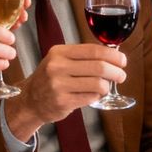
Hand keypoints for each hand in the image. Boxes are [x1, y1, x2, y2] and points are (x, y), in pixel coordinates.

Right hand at [4, 44, 126, 140]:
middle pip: (99, 67)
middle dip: (116, 72)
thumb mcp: (60, 60)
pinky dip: (97, 96)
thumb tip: (113, 53)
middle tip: (121, 76)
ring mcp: (59, 85)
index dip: (113, 55)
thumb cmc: (50, 78)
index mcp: (59, 52)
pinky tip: (93, 95)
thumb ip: (82, 56)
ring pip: (98, 84)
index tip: (122, 60)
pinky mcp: (63, 102)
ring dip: (107, 86)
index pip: (93, 50)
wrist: (30, 100)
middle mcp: (57, 67)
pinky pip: (91, 98)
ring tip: (106, 87)